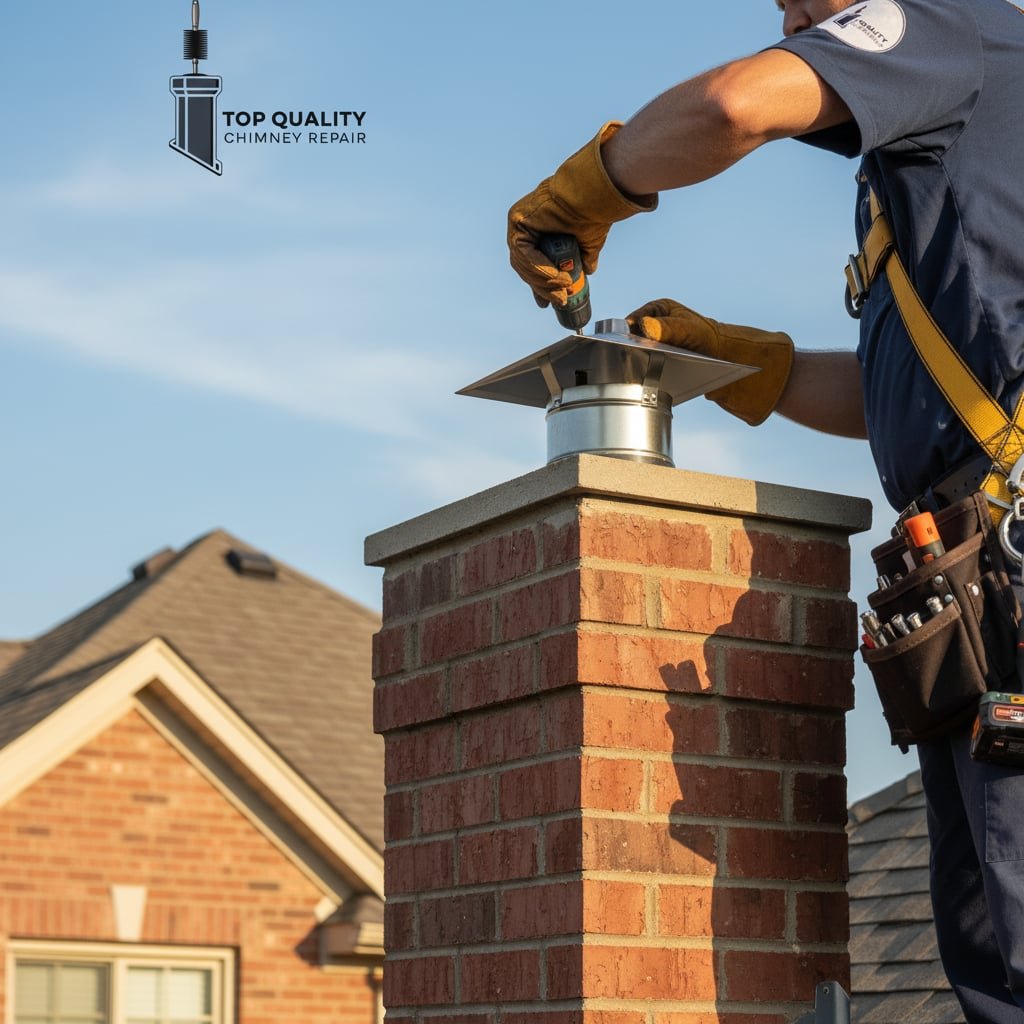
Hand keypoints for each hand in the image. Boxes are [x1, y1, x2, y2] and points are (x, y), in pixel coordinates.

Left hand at [507, 123, 656, 308]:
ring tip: (564, 287)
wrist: (593, 195)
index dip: (538, 285)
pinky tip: (556, 276)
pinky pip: (524, 253)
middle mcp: (524, 225)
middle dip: (541, 287)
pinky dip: (539, 268)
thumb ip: (583, 257)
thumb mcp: (587, 243)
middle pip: (524, 267)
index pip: (530, 263)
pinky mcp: (518, 220)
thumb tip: (588, 271)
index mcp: (537, 229)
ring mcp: (518, 222)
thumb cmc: (592, 213)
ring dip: (543, 280)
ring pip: (523, 263)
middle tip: (559, 300)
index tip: (547, 303)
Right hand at [627, 299, 793, 425]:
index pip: (630, 321)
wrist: (726, 360)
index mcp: (657, 308)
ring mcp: (655, 341)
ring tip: (635, 373)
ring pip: (635, 352)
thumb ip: (668, 328)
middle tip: (627, 364)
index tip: (619, 349)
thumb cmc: (711, 340)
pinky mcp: (659, 356)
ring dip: (635, 363)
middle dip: (627, 351)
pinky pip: (645, 364)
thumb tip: (644, 326)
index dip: (622, 336)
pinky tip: (645, 379)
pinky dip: (644, 371)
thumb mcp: (690, 331)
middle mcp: (653, 323)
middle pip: (630, 338)